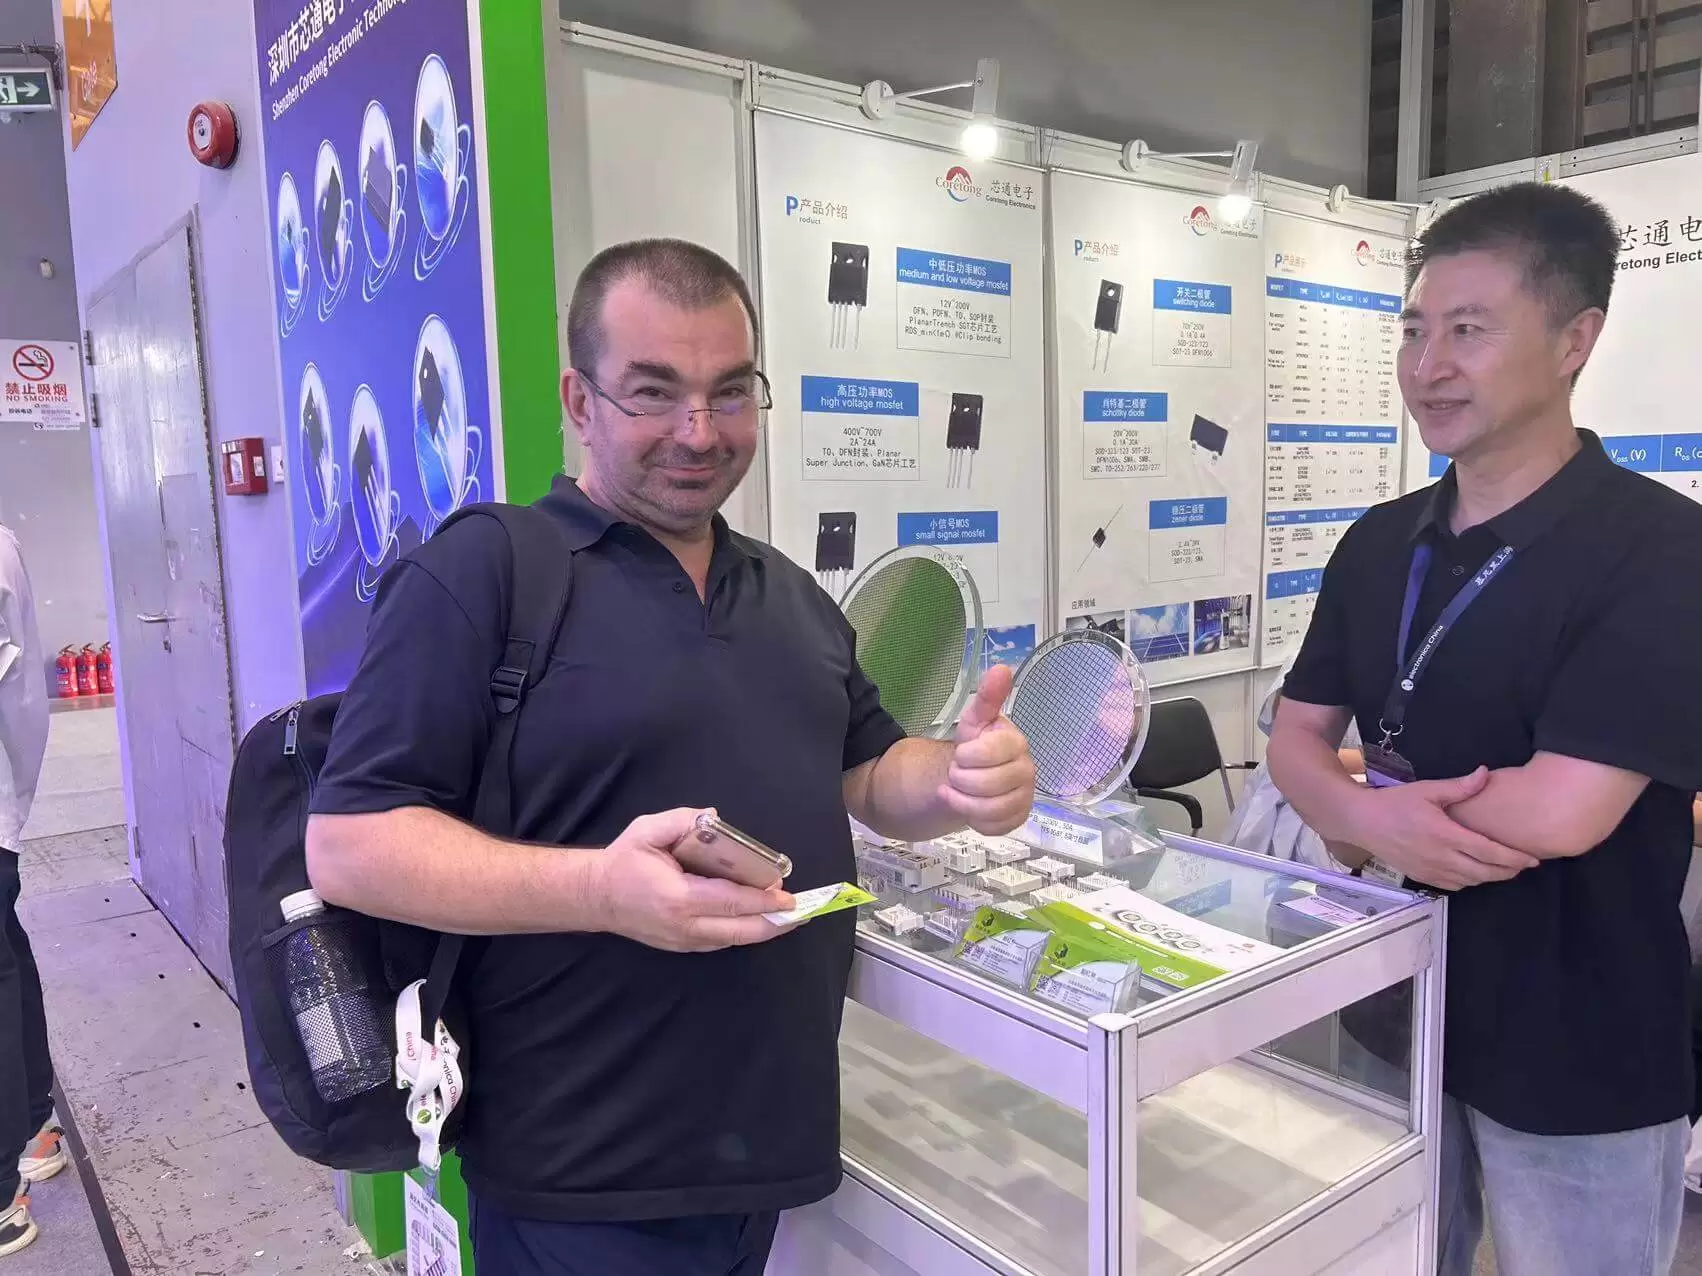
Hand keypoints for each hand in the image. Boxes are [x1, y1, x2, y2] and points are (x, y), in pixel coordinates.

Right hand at [590, 808, 795, 952]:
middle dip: (774, 923)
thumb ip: (681, 820)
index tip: (787, 895)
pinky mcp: (681, 946)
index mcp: (678, 897)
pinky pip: (720, 941)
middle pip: (740, 930)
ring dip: (762, 930)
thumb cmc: (624, 861)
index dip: (762, 901)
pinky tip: (757, 922)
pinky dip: (742, 932)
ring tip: (787, 917)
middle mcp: (684, 925)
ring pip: (732, 940)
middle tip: (800, 912)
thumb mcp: (647, 830)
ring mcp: (683, 941)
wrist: (595, 896)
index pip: (731, 902)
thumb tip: (715, 818)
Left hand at [939, 665, 1035, 835]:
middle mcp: (1027, 770)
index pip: (991, 753)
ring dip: (963, 802)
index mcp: (1016, 743)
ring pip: (991, 809)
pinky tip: (969, 807)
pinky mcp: (1018, 819)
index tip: (961, 754)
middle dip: (962, 780)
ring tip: (958, 791)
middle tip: (957, 773)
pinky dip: (974, 820)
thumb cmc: (974, 746)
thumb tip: (1002, 667)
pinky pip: (994, 827)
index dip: (967, 757)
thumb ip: (987, 697)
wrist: (970, 776)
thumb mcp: (974, 720)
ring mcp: (1025, 796)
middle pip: (989, 785)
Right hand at [1347, 768, 1539, 890]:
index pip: (1488, 851)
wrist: (1363, 822)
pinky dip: (1470, 882)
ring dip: (1491, 877)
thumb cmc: (1395, 803)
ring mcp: (1430, 870)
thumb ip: (1460, 787)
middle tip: (1524, 865)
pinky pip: (1454, 886)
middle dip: (1509, 871)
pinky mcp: (1422, 877)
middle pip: (1485, 872)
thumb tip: (1486, 773)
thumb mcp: (1427, 789)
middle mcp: (1440, 857)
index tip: (1532, 859)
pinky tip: (1475, 872)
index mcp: (1445, 834)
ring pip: (1471, 881)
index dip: (1513, 858)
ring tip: (1504, 869)